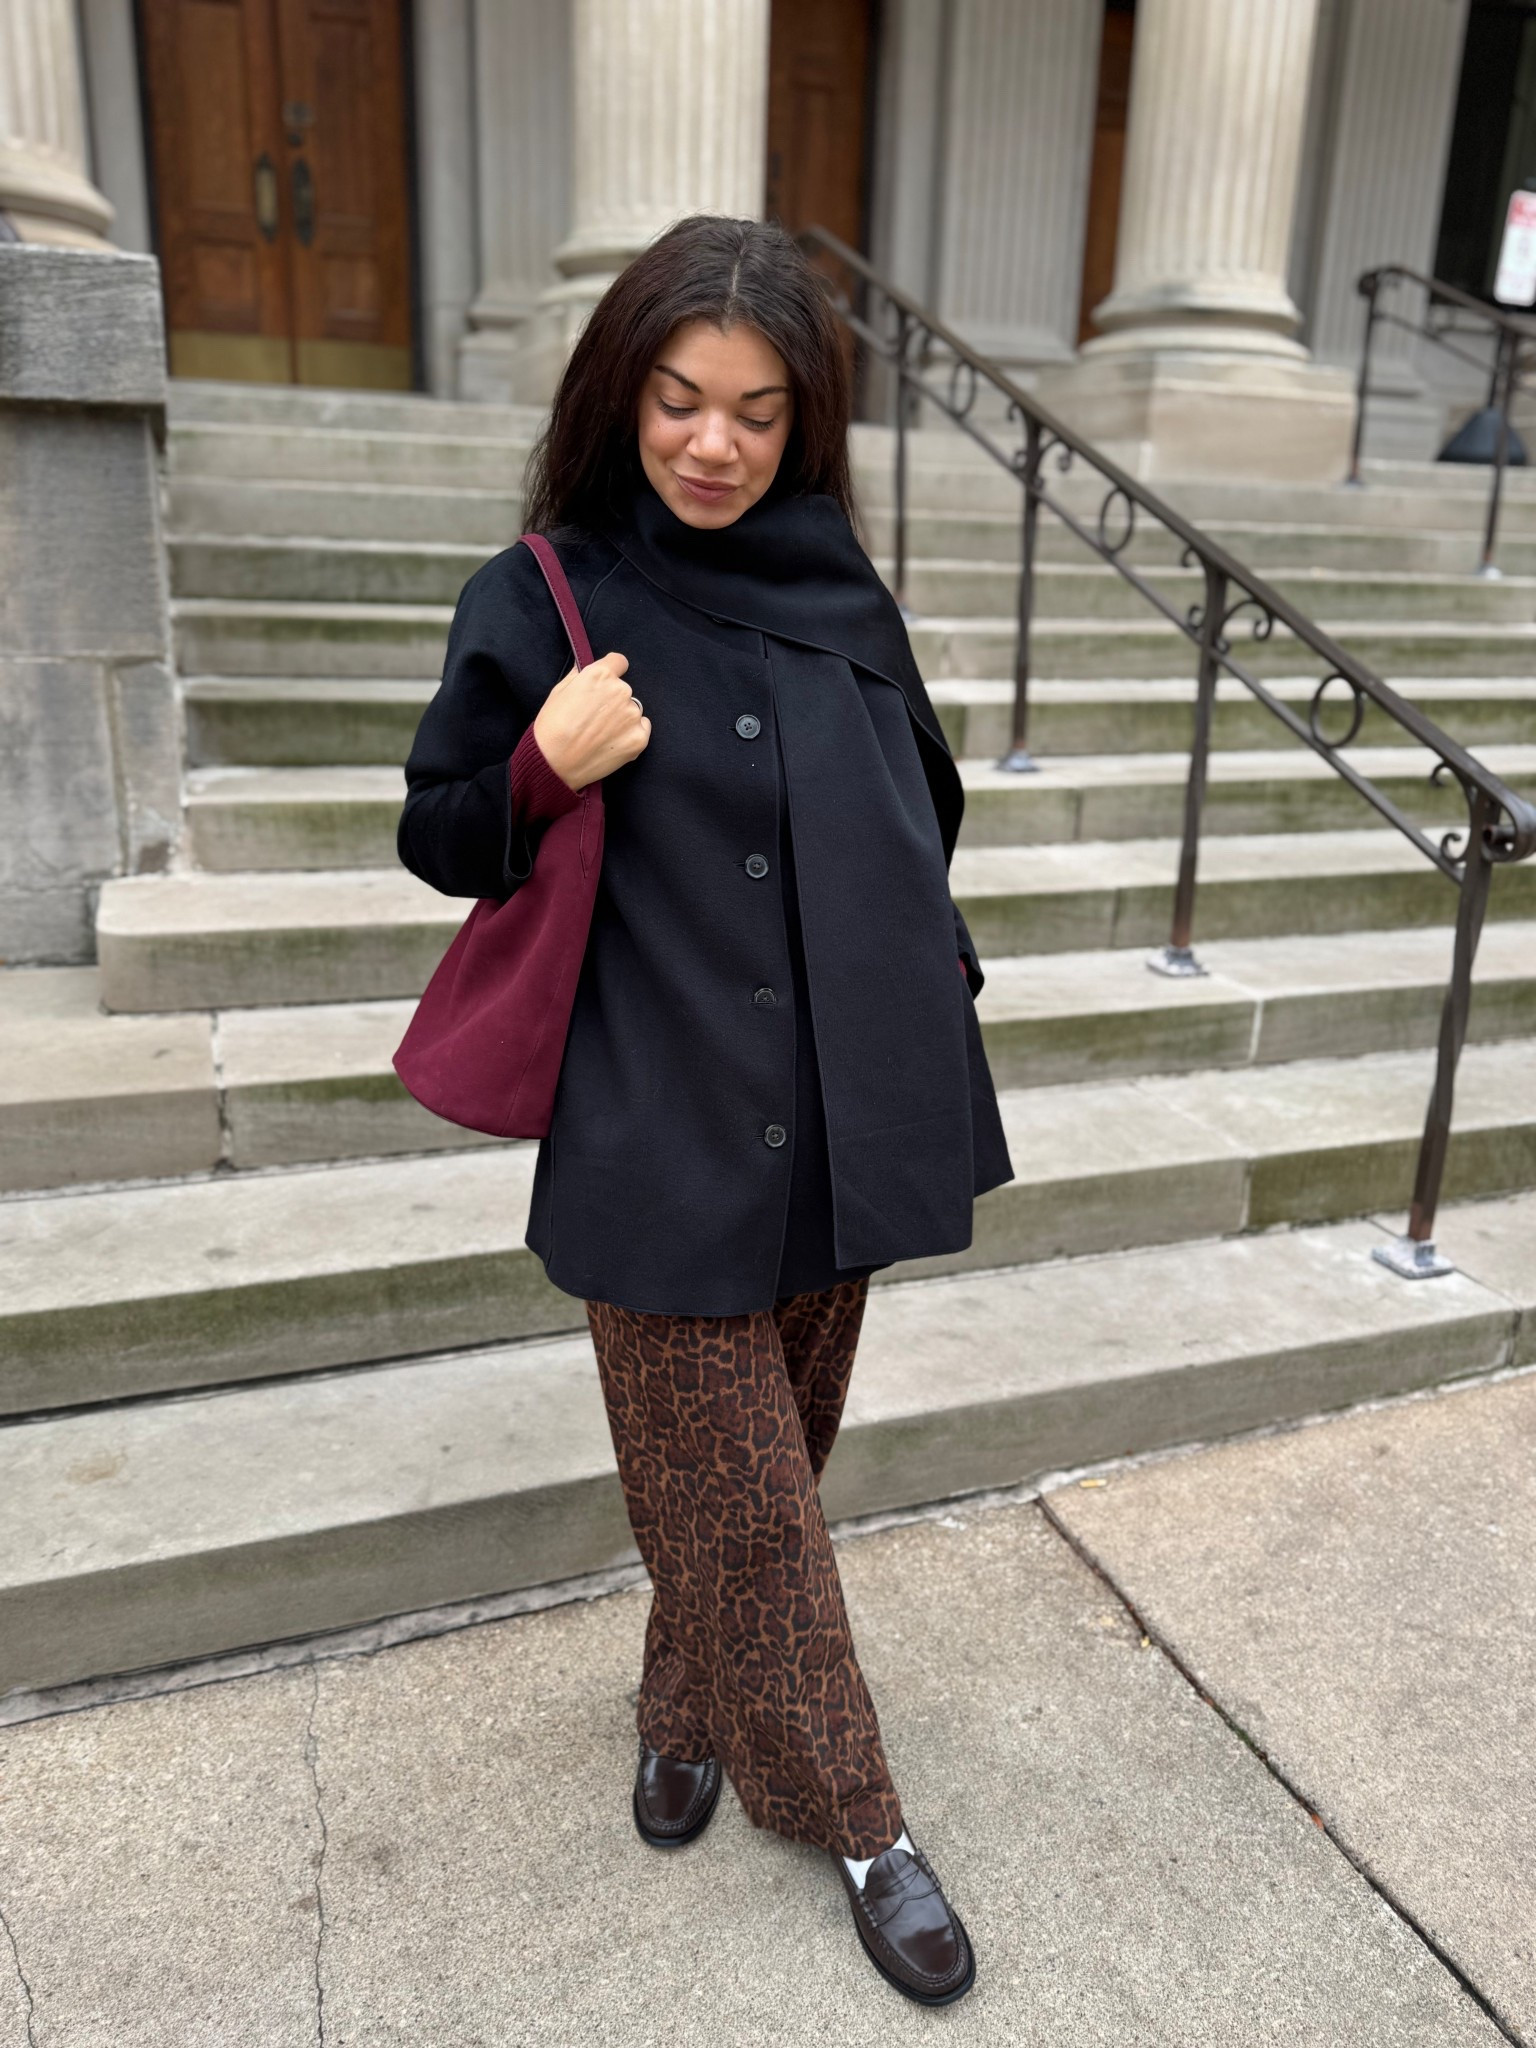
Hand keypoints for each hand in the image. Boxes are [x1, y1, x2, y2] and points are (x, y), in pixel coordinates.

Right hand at [532, 651, 650, 791]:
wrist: (554, 764)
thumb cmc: (552, 727)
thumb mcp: (559, 691)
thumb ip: (579, 675)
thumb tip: (588, 668)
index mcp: (600, 675)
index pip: (619, 662)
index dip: (611, 672)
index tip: (604, 685)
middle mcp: (621, 691)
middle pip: (624, 689)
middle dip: (612, 699)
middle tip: (594, 717)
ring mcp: (632, 715)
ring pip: (632, 710)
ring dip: (622, 718)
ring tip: (600, 734)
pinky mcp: (640, 738)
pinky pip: (642, 729)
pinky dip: (631, 734)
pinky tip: (611, 743)